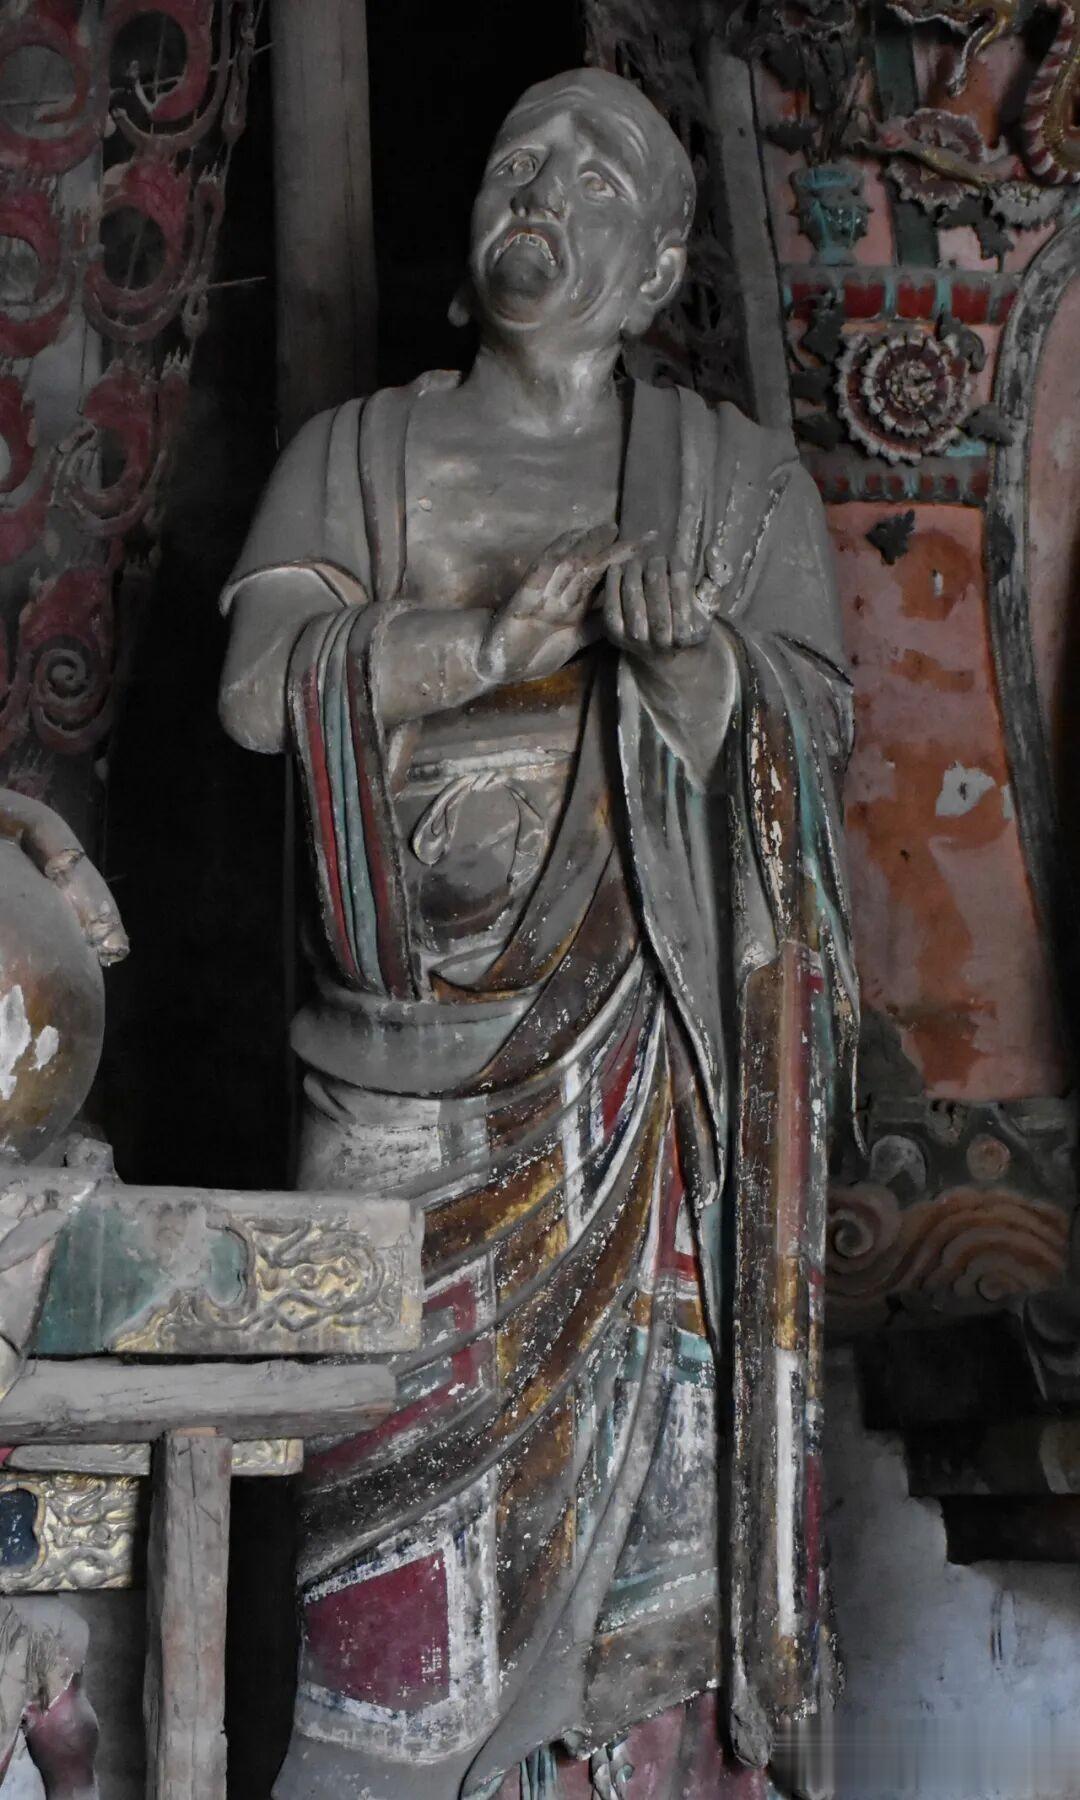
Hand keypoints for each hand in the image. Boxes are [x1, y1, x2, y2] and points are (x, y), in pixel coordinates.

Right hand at [479, 525, 647, 683]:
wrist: (501, 664)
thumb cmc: (534, 651)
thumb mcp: (576, 640)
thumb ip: (597, 626)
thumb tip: (627, 614)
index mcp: (575, 602)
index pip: (605, 577)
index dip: (627, 563)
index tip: (653, 553)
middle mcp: (562, 591)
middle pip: (593, 564)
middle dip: (618, 549)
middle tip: (645, 535)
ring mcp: (544, 591)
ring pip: (569, 562)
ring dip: (589, 544)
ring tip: (610, 530)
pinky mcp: (524, 597)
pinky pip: (540, 572)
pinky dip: (555, 555)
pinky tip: (569, 540)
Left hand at [602, 552, 711, 659]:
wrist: (667, 656)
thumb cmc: (692, 620)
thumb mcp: (709, 601)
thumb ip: (717, 574)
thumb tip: (713, 547)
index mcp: (688, 634)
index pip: (681, 593)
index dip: (677, 568)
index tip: (674, 557)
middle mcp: (662, 641)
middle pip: (656, 596)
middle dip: (656, 569)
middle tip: (655, 556)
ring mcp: (636, 641)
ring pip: (633, 599)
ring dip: (634, 573)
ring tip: (637, 560)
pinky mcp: (615, 636)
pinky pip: (611, 606)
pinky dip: (612, 584)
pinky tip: (616, 568)